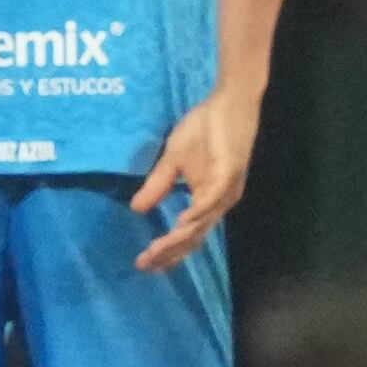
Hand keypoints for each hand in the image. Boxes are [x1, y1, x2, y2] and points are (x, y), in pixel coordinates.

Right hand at [130, 90, 262, 272]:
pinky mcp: (230, 172)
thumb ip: (158, 185)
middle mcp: (220, 201)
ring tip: (156, 250)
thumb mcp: (173, 159)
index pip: (188, 235)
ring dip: (179, 239)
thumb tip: (136, 208)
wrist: (228, 102)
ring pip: (203, 223)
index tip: (143, 263)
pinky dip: (198, 213)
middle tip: (144, 264)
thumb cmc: (205, 129)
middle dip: (169, 252)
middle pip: (195, 237)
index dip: (167, 251)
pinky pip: (213, 199)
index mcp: (208, 200)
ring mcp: (226, 188)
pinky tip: (181, 223)